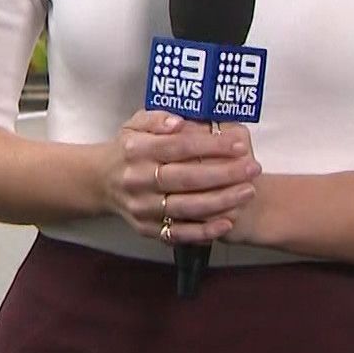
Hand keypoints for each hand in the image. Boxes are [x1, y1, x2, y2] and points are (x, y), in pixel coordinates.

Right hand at [103, 112, 260, 245]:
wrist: (100, 182)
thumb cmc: (129, 148)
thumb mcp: (136, 124)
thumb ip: (158, 118)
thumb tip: (180, 122)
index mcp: (136, 149)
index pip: (179, 146)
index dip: (211, 145)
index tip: (240, 144)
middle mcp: (137, 179)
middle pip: (186, 178)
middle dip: (224, 173)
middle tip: (253, 168)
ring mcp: (141, 207)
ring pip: (185, 207)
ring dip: (221, 201)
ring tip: (249, 191)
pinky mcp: (146, 229)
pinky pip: (178, 233)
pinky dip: (203, 231)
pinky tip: (227, 222)